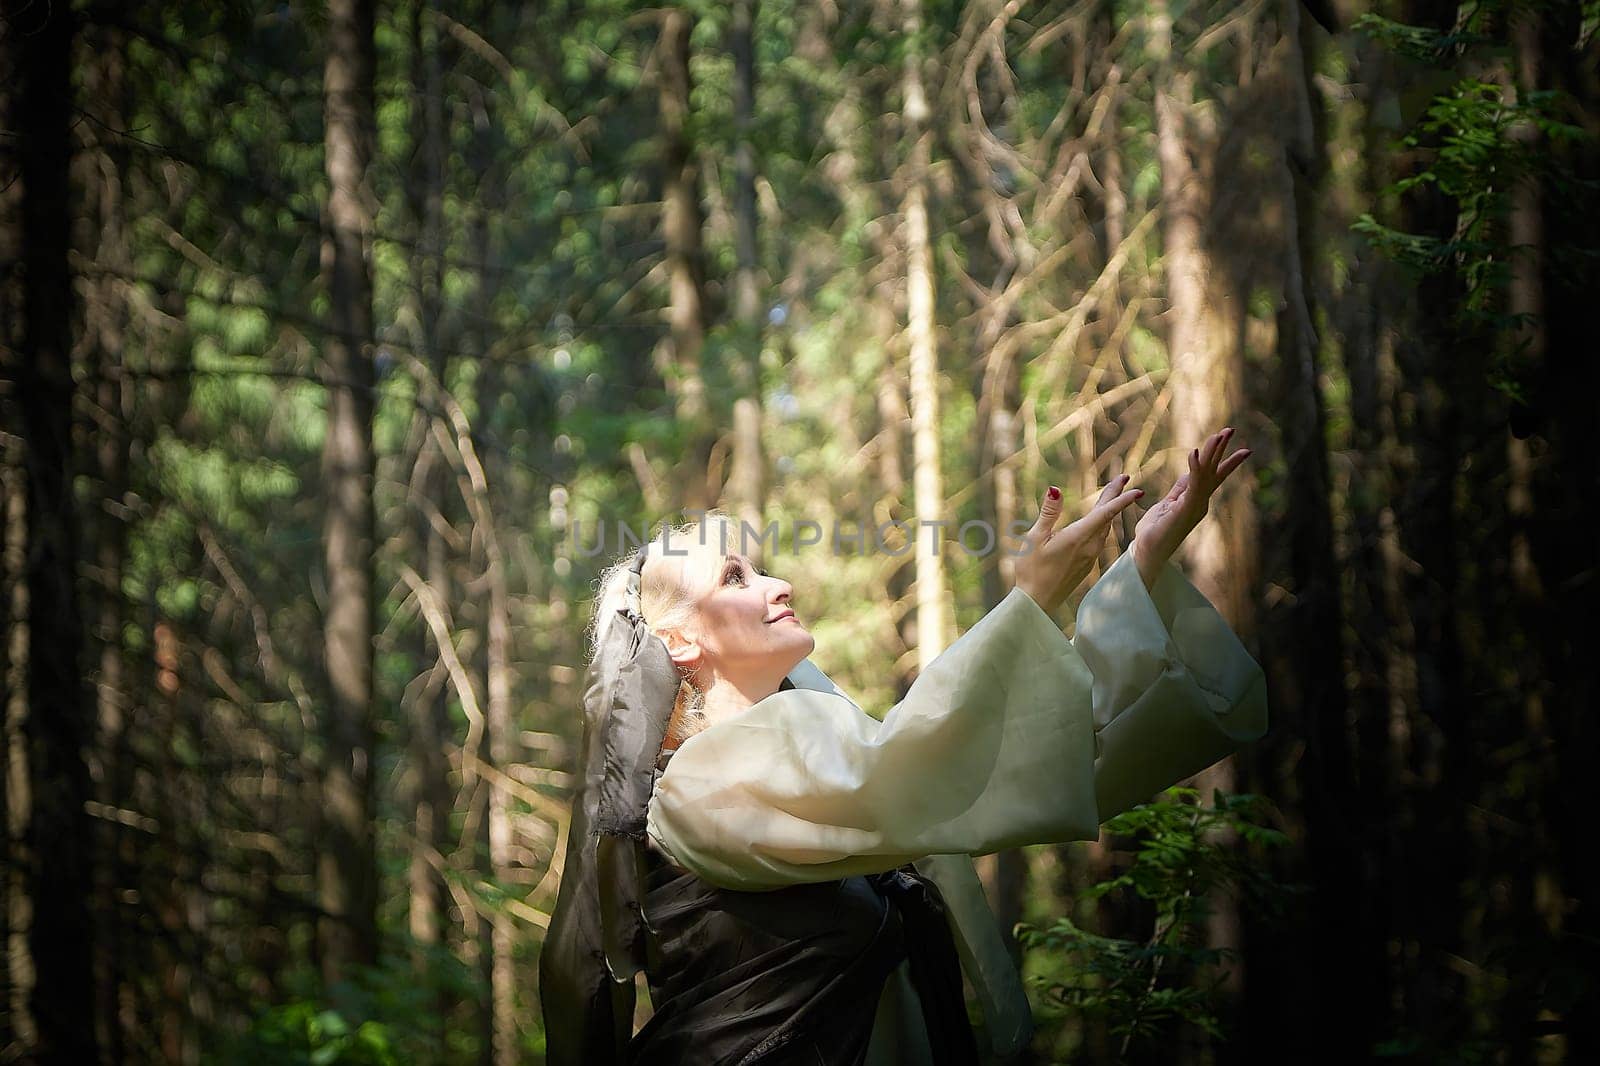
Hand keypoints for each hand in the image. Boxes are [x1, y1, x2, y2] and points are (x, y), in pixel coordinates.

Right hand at [1014, 475, 1144, 614]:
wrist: (1038, 602)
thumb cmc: (1031, 570)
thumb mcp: (1034, 539)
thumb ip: (1048, 513)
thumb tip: (1055, 489)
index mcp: (1078, 538)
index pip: (1105, 513)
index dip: (1121, 498)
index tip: (1135, 487)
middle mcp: (1089, 547)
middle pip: (1107, 517)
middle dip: (1116, 496)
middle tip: (1125, 478)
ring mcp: (1090, 556)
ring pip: (1105, 528)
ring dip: (1110, 510)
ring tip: (1113, 493)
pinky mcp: (1088, 563)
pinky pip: (1100, 538)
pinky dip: (1104, 523)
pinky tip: (1101, 520)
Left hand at [1131, 427, 1250, 586]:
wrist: (1147, 552)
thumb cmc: (1156, 531)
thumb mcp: (1169, 504)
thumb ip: (1180, 489)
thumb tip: (1189, 473)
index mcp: (1196, 500)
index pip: (1213, 475)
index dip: (1227, 461)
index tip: (1243, 448)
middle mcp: (1200, 502)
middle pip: (1214, 471)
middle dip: (1222, 450)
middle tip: (1231, 429)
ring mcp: (1194, 506)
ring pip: (1206, 474)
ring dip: (1212, 453)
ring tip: (1219, 434)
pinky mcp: (1184, 509)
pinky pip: (1192, 485)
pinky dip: (1194, 468)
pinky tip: (1195, 452)